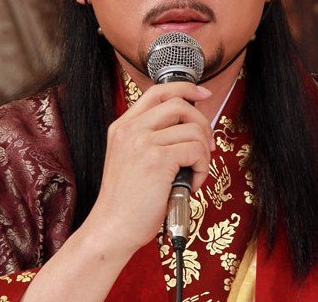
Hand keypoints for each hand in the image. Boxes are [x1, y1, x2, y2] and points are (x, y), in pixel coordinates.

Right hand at [79, 82, 213, 255]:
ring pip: (193, 130)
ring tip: (194, 172)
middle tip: (205, 145)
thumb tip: (187, 127)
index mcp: (123, 126)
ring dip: (203, 152)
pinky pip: (196, 151)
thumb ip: (150, 138)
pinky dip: (202, 167)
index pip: (158, 92)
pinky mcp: (157, 160)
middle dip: (202, 123)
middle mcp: (131, 129)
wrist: (112, 228)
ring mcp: (143, 142)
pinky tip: (192, 183)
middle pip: (179, 104)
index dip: (185, 88)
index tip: (202, 94)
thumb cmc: (126, 201)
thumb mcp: (129, 158)